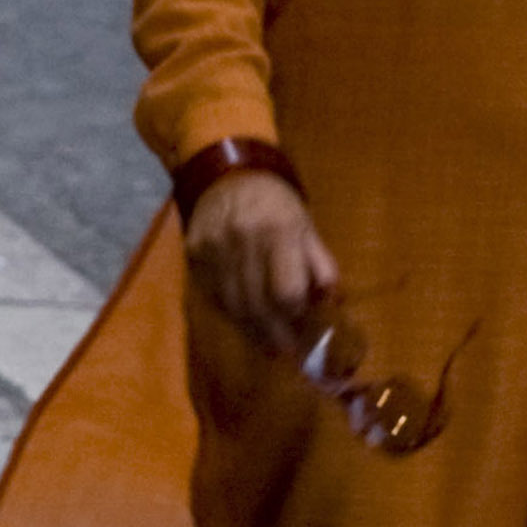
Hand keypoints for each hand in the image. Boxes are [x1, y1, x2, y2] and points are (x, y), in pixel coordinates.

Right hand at [183, 164, 344, 369]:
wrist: (227, 175)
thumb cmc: (275, 204)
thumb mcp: (305, 227)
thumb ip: (320, 264)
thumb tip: (333, 302)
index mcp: (277, 232)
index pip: (286, 291)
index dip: (295, 315)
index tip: (301, 328)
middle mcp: (241, 242)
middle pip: (257, 306)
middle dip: (273, 334)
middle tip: (285, 351)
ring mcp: (213, 251)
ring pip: (233, 307)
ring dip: (252, 331)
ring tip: (267, 344)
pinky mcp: (194, 256)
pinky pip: (214, 297)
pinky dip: (232, 314)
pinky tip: (245, 320)